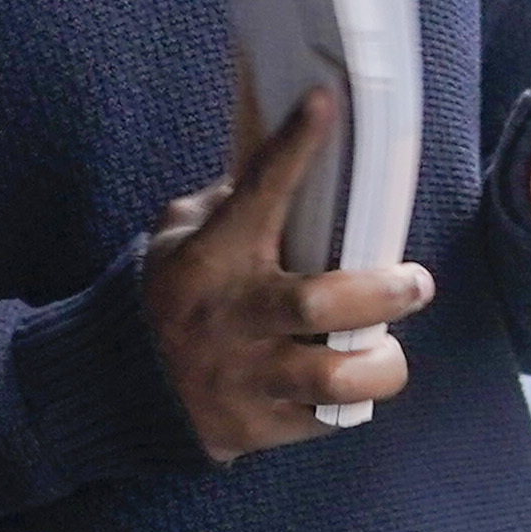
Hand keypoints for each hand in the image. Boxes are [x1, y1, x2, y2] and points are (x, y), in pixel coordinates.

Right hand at [148, 88, 431, 459]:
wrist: (114, 389)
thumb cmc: (165, 298)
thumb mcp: (177, 240)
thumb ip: (228, 206)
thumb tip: (287, 157)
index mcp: (210, 257)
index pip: (257, 192)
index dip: (294, 146)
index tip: (325, 104)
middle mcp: (230, 316)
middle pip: (317, 303)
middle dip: (380, 292)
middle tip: (415, 282)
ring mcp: (243, 376)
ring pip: (332, 377)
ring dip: (377, 364)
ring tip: (388, 352)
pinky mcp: (255, 426)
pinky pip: (325, 420)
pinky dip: (349, 402)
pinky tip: (351, 380)